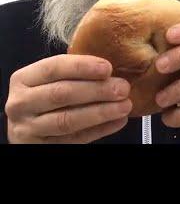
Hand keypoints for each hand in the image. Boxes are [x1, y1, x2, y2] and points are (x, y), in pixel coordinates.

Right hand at [5, 55, 131, 143]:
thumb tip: (112, 67)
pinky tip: (118, 121)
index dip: (82, 67)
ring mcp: (28, 128)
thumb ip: (75, 72)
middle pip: (62, 94)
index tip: (107, 68)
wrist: (29, 125)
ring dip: (101, 112)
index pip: (53, 68)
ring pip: (67, 120)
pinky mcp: (41, 146)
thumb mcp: (52, 79)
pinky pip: (74, 139)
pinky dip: (100, 130)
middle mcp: (21, 103)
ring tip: (125, 106)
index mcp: (24, 79)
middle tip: (122, 88)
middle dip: (97, 90)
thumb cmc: (46, 94)